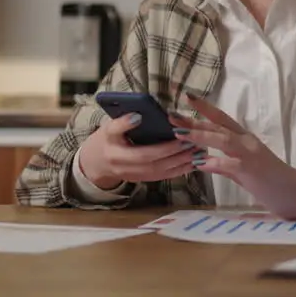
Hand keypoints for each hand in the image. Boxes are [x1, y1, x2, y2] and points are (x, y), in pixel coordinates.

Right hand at [78, 112, 200, 190]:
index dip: (161, 146)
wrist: (96, 163)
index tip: (177, 131)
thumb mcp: (108, 127)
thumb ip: (121, 122)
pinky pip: (163, 177)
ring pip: (162, 172)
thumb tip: (139, 116)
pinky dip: (180, 170)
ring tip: (199, 150)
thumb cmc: (106, 139)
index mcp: (116, 154)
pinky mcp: (143, 180)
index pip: (142, 153)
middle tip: (194, 141)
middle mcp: (126, 169)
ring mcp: (135, 177)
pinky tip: (194, 161)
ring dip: (182, 163)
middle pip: (155, 163)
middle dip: (176, 153)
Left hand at [173, 93, 295, 219]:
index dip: (204, 108)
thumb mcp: (243, 170)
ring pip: (222, 139)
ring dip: (200, 135)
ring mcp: (250, 154)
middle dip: (193, 120)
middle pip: (218, 126)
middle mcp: (247, 141)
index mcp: (245, 139)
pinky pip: (230, 164)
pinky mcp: (252, 170)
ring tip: (179, 133)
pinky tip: (198, 164)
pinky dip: (214, 163)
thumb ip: (225, 164)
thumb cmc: (270, 182)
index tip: (186, 96)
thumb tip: (202, 161)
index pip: (222, 119)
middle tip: (171, 114)